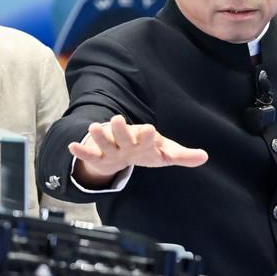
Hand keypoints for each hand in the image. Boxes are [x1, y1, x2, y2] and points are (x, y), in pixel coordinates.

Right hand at [67, 114, 208, 187]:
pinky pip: (90, 155)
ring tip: (93, 127)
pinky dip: (81, 152)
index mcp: (145, 141)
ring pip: (106, 142)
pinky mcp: (100, 156)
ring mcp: (113, 148)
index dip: (149, 136)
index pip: (148, 138)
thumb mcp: (166, 154)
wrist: (125, 152)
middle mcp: (127, 142)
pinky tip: (72, 147)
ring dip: (100, 135)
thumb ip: (183, 156)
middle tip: (118, 119)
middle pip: (124, 136)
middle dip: (122, 130)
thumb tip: (204, 156)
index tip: (150, 131)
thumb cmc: (148, 151)